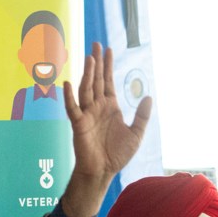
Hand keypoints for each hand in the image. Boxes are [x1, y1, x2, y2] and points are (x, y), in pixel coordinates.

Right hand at [62, 42, 152, 216]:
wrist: (103, 171)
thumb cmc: (117, 154)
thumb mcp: (136, 134)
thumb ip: (141, 116)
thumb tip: (148, 97)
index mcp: (110, 108)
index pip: (108, 82)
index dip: (108, 66)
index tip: (108, 50)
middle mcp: (97, 107)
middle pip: (96, 81)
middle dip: (97, 63)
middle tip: (96, 45)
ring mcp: (87, 114)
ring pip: (86, 90)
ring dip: (87, 74)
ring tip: (90, 58)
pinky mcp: (78, 124)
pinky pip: (73, 108)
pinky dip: (70, 96)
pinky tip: (69, 82)